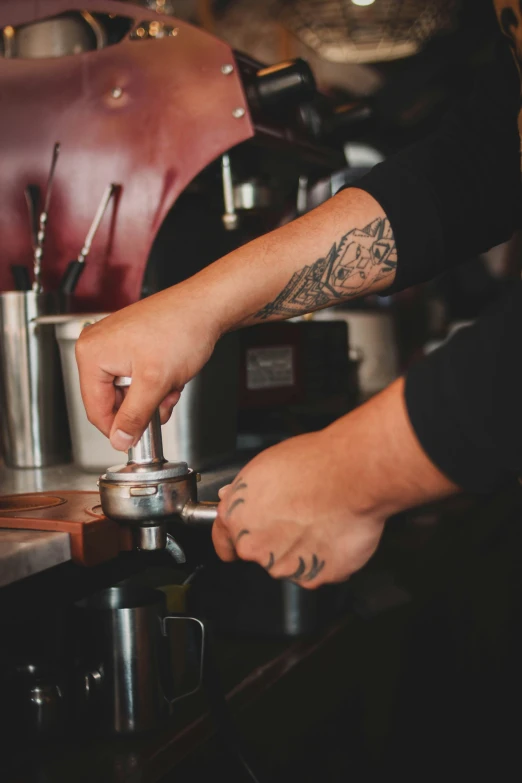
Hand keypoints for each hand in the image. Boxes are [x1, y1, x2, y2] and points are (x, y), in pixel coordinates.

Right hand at [75, 283, 221, 451]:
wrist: (205, 307)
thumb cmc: (181, 329)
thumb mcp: (155, 383)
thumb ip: (134, 416)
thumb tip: (120, 439)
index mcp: (91, 354)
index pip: (95, 408)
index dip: (117, 430)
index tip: (133, 441)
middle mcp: (96, 346)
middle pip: (111, 400)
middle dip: (142, 408)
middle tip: (163, 405)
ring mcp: (112, 343)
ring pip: (127, 391)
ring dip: (151, 397)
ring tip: (170, 388)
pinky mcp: (129, 343)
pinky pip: (135, 376)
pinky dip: (154, 384)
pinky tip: (170, 377)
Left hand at [213, 430, 386, 588]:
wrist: (352, 475)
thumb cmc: (313, 464)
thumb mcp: (264, 466)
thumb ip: (244, 491)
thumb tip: (233, 495)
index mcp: (237, 519)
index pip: (223, 541)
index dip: (232, 539)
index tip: (236, 544)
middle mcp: (256, 548)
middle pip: (260, 552)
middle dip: (275, 540)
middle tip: (298, 516)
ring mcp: (286, 567)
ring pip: (291, 564)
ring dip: (303, 550)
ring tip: (321, 520)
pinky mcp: (315, 576)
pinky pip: (320, 570)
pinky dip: (328, 558)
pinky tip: (334, 532)